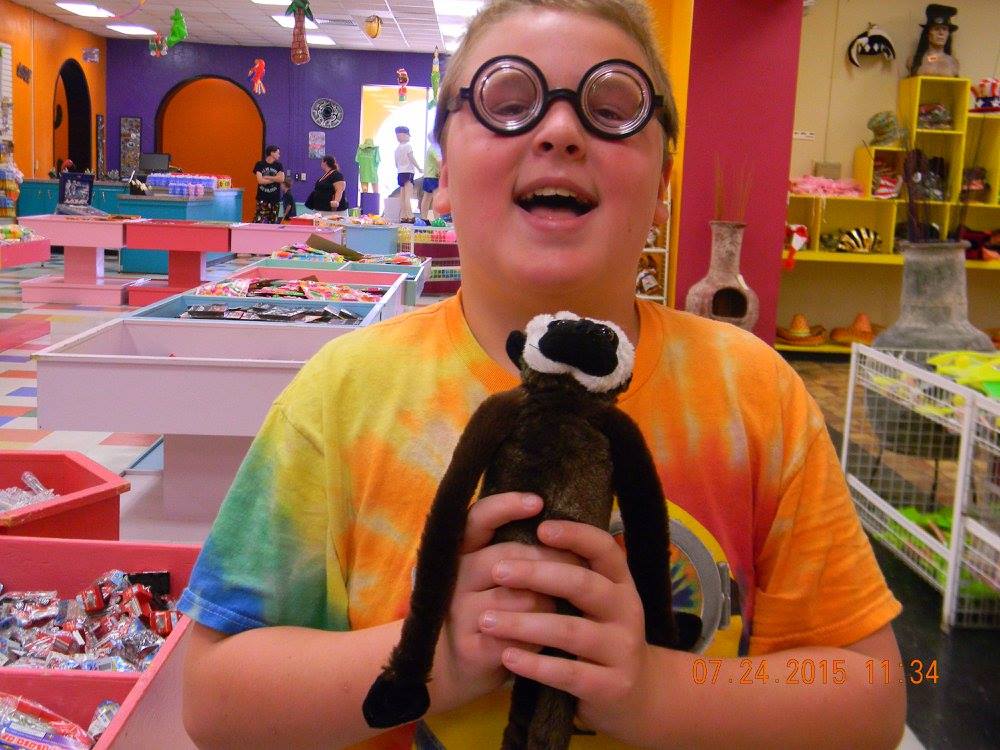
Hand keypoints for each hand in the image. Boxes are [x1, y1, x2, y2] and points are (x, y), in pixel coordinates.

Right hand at [431, 493, 580, 709]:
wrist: (452, 670)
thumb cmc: (486, 613)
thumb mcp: (489, 577)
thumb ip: (515, 553)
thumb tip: (565, 529)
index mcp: (461, 553)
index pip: (478, 518)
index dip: (505, 506)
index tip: (538, 502)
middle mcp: (456, 578)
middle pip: (510, 557)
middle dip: (551, 561)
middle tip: (579, 566)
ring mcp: (460, 613)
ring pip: (524, 598)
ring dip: (550, 604)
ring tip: (558, 611)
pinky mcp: (472, 647)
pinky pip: (522, 635)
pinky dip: (540, 638)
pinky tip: (545, 642)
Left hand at [477, 520, 657, 743]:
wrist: (634, 696)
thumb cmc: (599, 634)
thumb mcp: (595, 600)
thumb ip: (571, 571)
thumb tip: (526, 530)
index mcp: (621, 581)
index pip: (604, 548)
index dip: (575, 535)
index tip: (540, 528)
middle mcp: (627, 609)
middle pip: (582, 584)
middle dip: (537, 575)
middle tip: (498, 571)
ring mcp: (622, 649)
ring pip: (570, 631)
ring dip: (525, 624)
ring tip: (486, 621)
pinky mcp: (612, 686)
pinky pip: (569, 673)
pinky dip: (535, 665)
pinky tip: (507, 657)